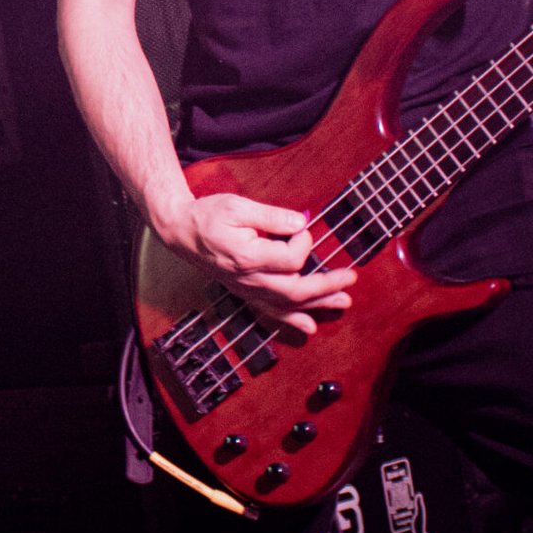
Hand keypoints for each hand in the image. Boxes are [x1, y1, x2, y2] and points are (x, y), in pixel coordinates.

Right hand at [162, 190, 356, 339]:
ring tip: (343, 302)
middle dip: (327, 286)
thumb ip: (271, 215)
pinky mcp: (245, 292)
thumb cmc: (207, 216)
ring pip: (287, 304)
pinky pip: (271, 311)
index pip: (291, 259)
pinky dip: (292, 320)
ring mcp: (246, 289)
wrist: (181, 232)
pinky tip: (309, 325)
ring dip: (318, 304)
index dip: (304, 241)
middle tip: (351, 277)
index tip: (302, 226)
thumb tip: (301, 222)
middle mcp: (248, 279)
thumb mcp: (237, 206)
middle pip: (296, 290)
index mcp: (248, 257)